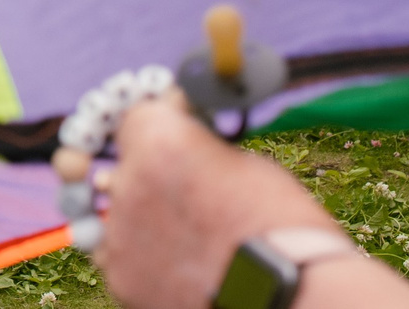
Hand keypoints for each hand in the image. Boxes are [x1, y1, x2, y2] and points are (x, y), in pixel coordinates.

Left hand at [94, 95, 337, 308]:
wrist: (290, 300)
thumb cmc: (281, 231)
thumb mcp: (247, 165)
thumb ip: (201, 151)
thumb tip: (186, 147)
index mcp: (159, 142)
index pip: (137, 118)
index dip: (160, 128)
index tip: (178, 136)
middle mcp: (127, 183)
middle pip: (128, 168)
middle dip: (153, 177)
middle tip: (190, 196)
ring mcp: (118, 236)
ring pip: (121, 215)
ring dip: (146, 219)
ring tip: (190, 239)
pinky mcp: (121, 281)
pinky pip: (123, 257)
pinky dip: (146, 259)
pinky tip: (183, 268)